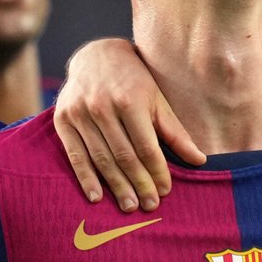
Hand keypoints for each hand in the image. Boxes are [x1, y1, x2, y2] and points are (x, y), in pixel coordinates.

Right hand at [54, 38, 205, 212]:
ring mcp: (80, 113)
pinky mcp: (62, 120)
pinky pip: (75, 155)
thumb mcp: (157, 99)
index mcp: (130, 100)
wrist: (95, 55)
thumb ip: (175, 132)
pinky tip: (96, 197)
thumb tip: (199, 161)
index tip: (166, 191)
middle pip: (124, 155)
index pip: (146, 146)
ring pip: (101, 158)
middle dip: (139, 183)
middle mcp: (103, 106)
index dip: (157, 171)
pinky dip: (85, 178)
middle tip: (150, 205)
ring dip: (116, 186)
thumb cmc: (133, 80)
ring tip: (130, 206)